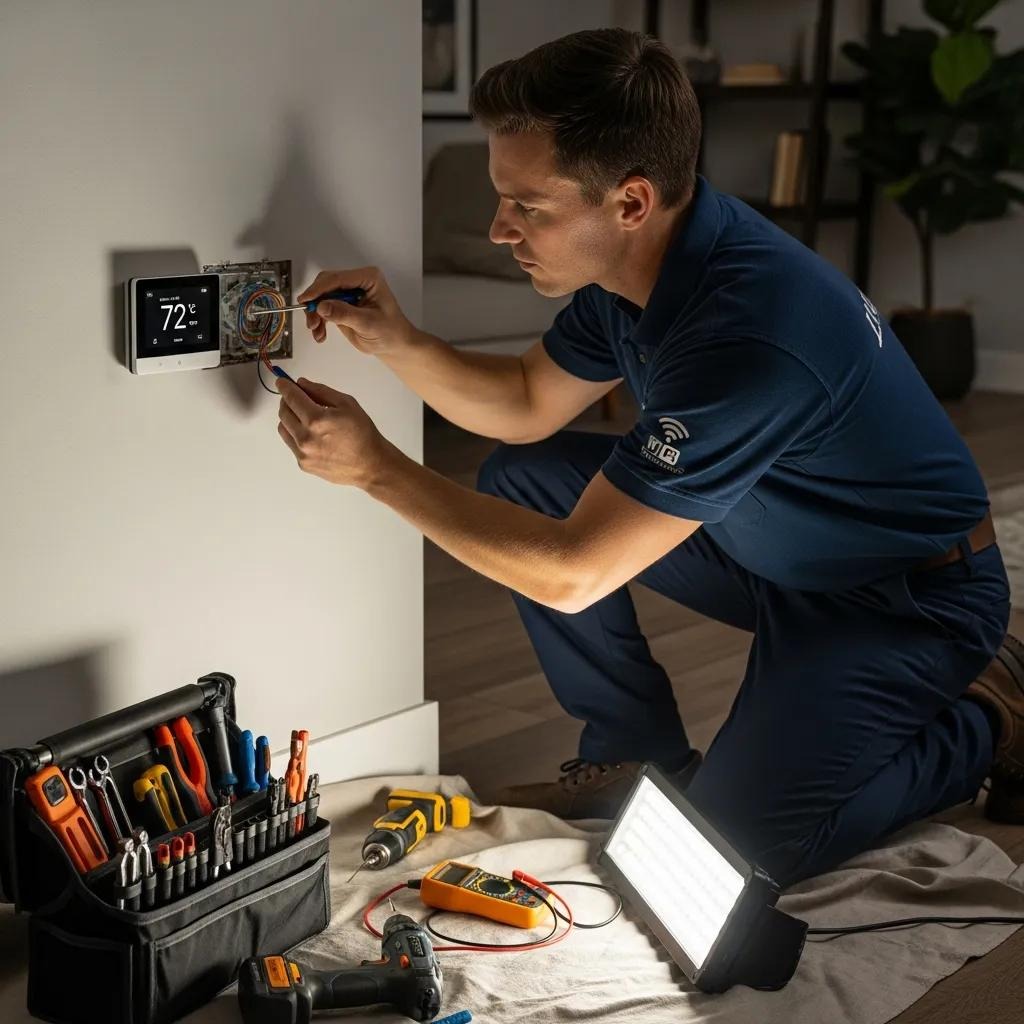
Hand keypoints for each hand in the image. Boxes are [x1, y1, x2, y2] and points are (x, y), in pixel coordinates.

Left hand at [276, 377, 388, 488]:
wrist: (370, 465)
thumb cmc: (363, 434)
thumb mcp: (347, 404)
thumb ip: (321, 391)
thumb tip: (302, 384)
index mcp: (316, 419)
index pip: (291, 397)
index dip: (285, 386)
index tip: (282, 382)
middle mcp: (305, 437)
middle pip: (284, 412)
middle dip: (287, 400)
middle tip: (296, 397)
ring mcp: (302, 453)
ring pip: (283, 428)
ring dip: (289, 417)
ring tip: (303, 416)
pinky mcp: (303, 464)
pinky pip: (291, 443)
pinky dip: (295, 434)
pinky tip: (310, 433)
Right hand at [298, 266, 413, 356]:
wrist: (394, 345)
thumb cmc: (390, 332)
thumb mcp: (368, 324)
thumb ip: (345, 314)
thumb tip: (322, 306)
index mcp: (368, 278)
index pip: (338, 278)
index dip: (319, 288)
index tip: (306, 300)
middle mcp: (356, 281)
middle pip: (326, 284)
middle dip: (316, 302)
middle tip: (312, 322)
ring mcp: (348, 292)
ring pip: (321, 296)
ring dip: (315, 314)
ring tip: (317, 331)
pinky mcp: (341, 304)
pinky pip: (323, 308)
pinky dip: (319, 320)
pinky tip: (320, 334)